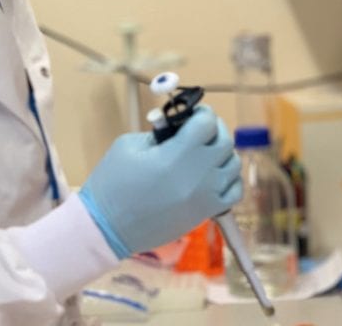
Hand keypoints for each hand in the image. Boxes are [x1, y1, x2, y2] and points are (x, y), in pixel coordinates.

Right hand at [78, 106, 241, 257]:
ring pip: (234, 166)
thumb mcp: (129, 145)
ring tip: (205, 150)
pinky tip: (213, 174)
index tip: (193, 113)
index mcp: (176, 156)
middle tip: (200, 126)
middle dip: (215, 128)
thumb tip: (176, 127)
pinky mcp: (205, 214)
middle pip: (225, 142)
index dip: (202, 113)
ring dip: (223, 152)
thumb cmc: (112, 182)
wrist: (107, 228)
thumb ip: (159, 132)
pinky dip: (229, 178)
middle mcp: (198, 176)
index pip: (207, 124)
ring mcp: (206, 198)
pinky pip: (234, 192)